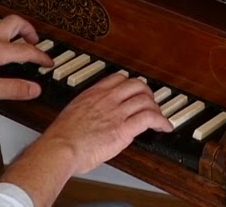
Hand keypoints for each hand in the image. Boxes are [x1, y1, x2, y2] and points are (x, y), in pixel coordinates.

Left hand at [0, 14, 54, 100]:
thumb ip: (13, 88)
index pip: (28, 50)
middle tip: (34, 41)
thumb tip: (34, 89)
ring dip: (12, 30)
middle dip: (29, 31)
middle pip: (17, 23)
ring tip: (14, 40)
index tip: (48, 62)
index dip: (42, 57)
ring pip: (1, 22)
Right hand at [35, 72, 173, 174]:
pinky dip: (162, 121)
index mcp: (94, 93)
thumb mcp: (73, 113)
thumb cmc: (62, 137)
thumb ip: (87, 111)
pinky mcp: (124, 128)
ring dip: (156, 109)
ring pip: (146, 100)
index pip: (119, 78)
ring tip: (159, 117)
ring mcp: (117, 112)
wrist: (61, 147)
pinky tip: (165, 127)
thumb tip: (93, 119)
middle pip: (137, 85)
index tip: (134, 91)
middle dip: (147, 93)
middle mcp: (108, 99)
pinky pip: (150, 118)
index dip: (130, 84)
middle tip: (150, 103)